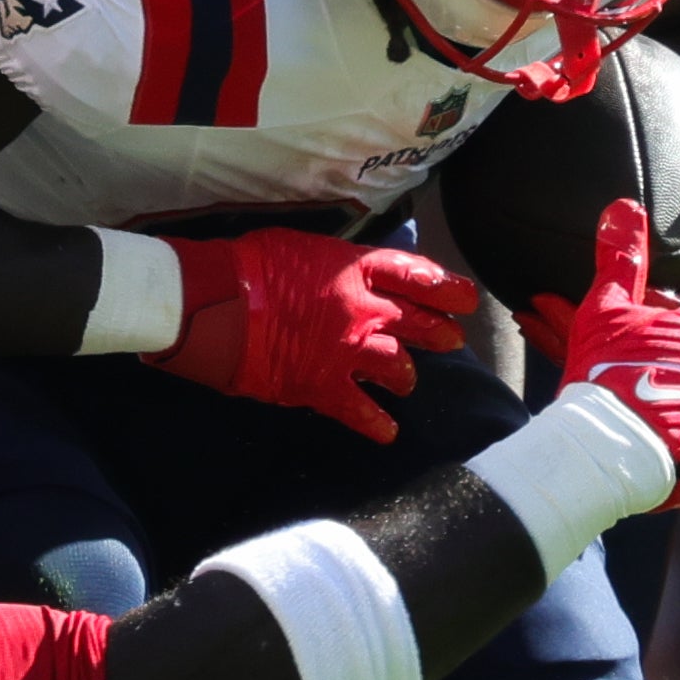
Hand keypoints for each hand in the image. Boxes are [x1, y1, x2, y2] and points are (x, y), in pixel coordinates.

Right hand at [145, 229, 482, 442]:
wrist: (213, 303)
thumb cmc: (250, 266)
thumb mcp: (304, 248)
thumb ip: (339, 264)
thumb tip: (355, 275)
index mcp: (356, 269)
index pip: (418, 275)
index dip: (449, 289)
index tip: (466, 300)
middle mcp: (361, 309)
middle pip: (420, 324)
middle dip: (441, 335)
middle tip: (450, 341)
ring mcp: (345, 351)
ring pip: (400, 369)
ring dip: (407, 378)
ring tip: (405, 383)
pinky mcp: (322, 386)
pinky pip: (362, 412)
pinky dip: (378, 424)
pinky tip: (387, 432)